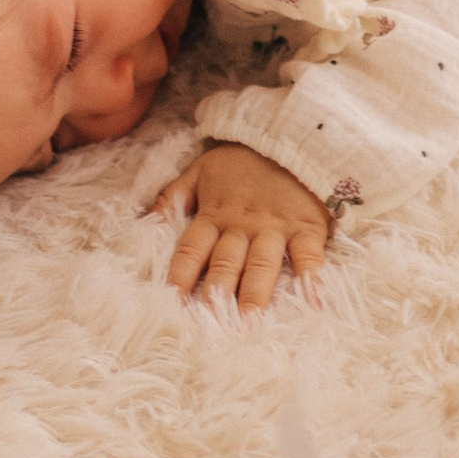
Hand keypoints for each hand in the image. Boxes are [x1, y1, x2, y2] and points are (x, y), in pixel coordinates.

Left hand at [152, 144, 331, 310]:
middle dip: (217, 294)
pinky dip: (311, 278)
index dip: (180, 275)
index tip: (171, 302)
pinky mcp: (306, 226)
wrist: (290, 133)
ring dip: (255, 293)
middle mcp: (242, 226)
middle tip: (211, 325)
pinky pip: (308, 255)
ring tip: (249, 322)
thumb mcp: (201, 170)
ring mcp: (275, 228)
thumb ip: (173, 196)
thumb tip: (145, 220)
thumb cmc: (244, 159)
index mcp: (215, 215)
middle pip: (226, 264)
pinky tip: (312, 304)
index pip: (192, 249)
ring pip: (261, 264)